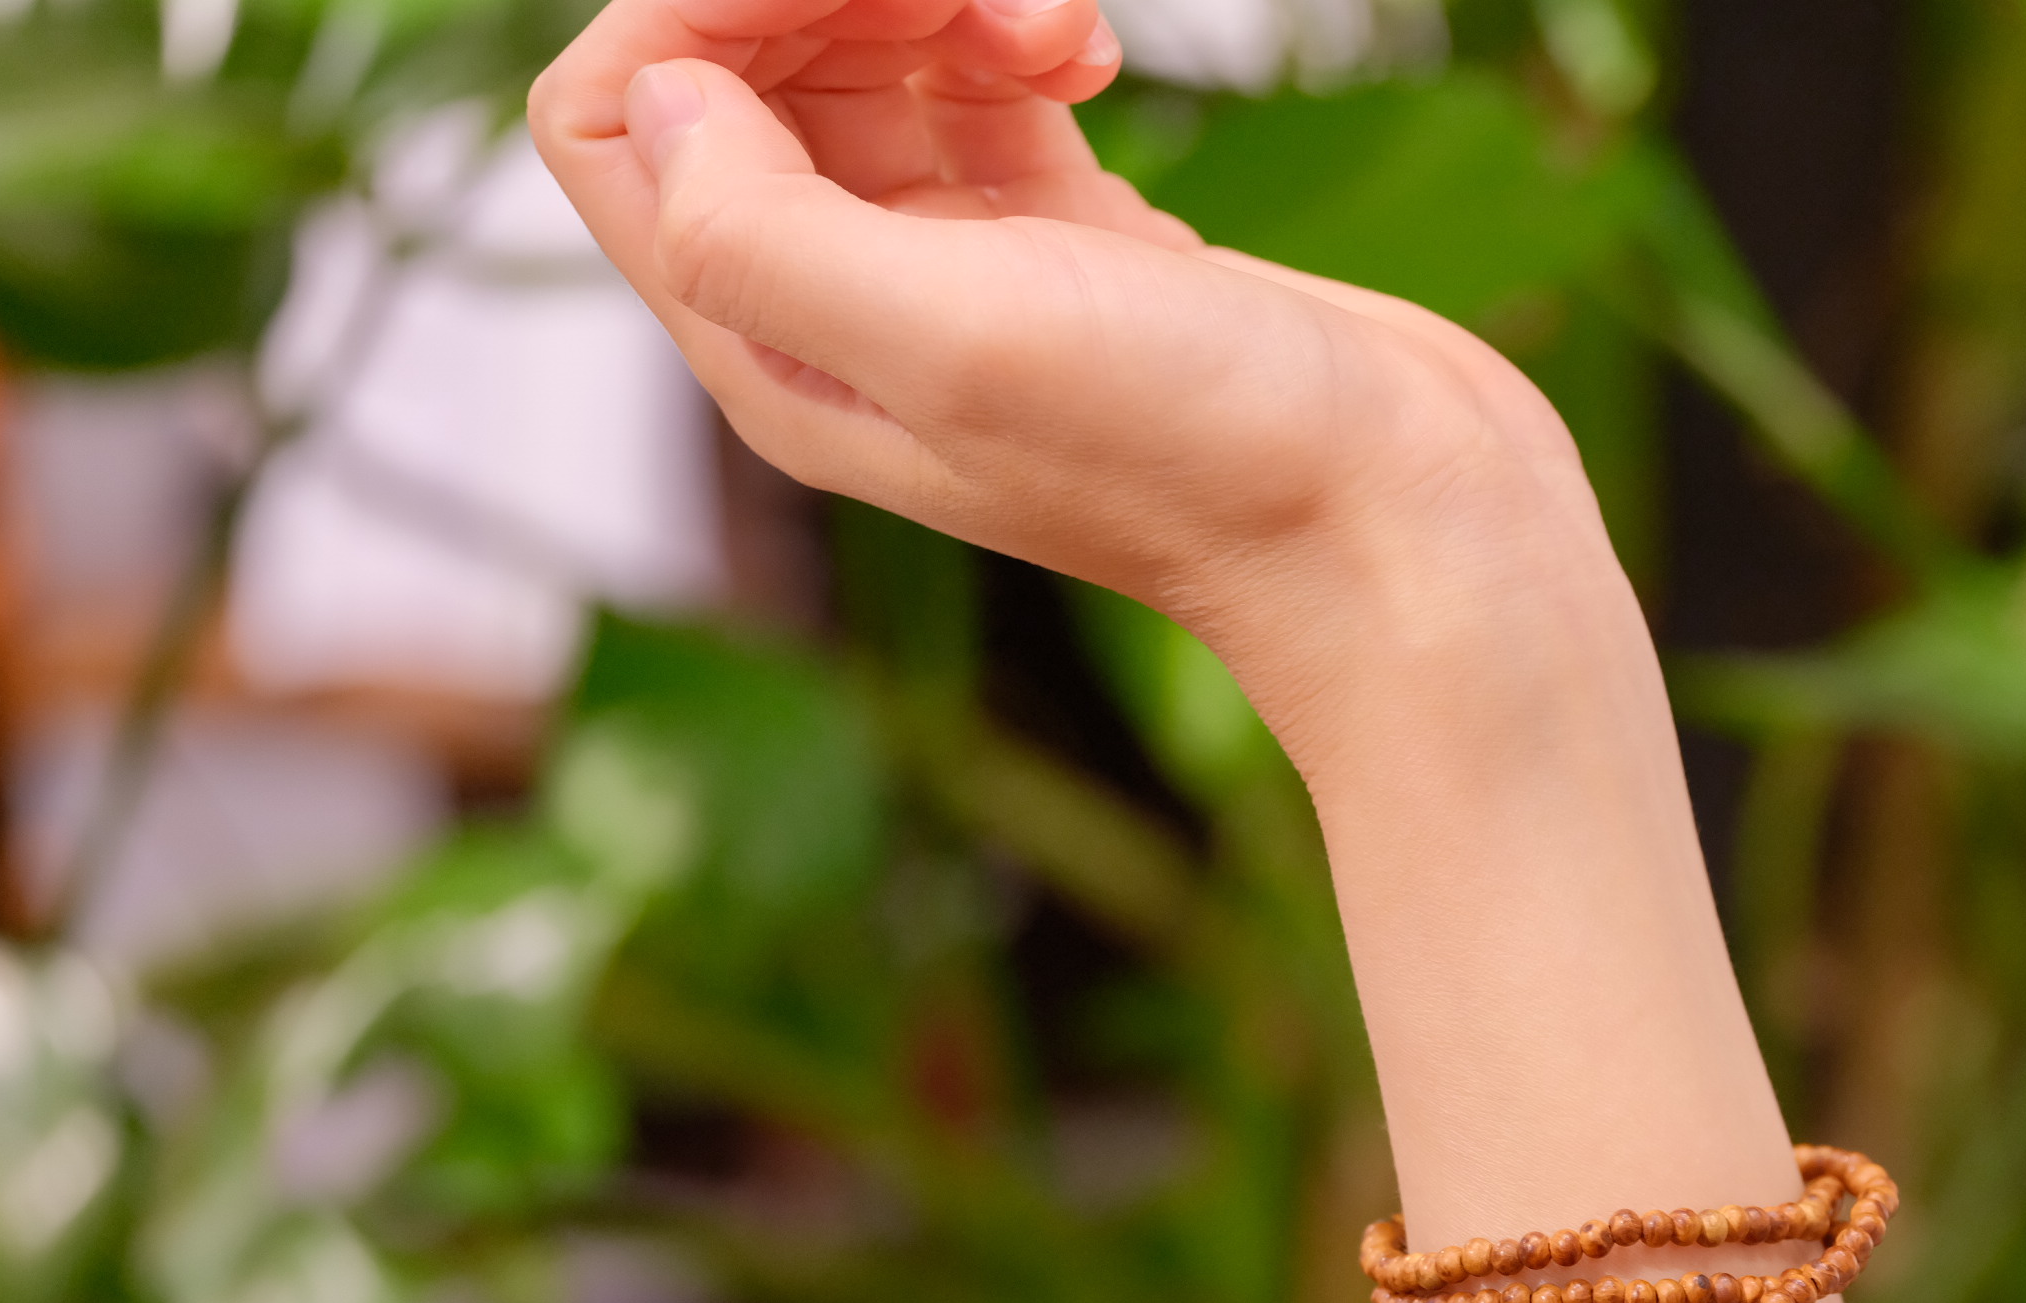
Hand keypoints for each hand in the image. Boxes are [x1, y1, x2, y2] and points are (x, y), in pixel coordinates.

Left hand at [527, 0, 1619, 760]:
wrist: (1405, 528)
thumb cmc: (1204, 459)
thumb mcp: (958, 342)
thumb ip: (765, 228)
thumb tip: (662, 92)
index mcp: (783, 355)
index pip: (620, 126)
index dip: (698, 14)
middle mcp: (851, 319)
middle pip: (738, 76)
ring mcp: (967, 281)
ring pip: (866, 68)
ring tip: (1057, 27)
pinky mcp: (1077, 249)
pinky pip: (984, 91)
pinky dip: (1019, 33)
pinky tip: (1094, 55)